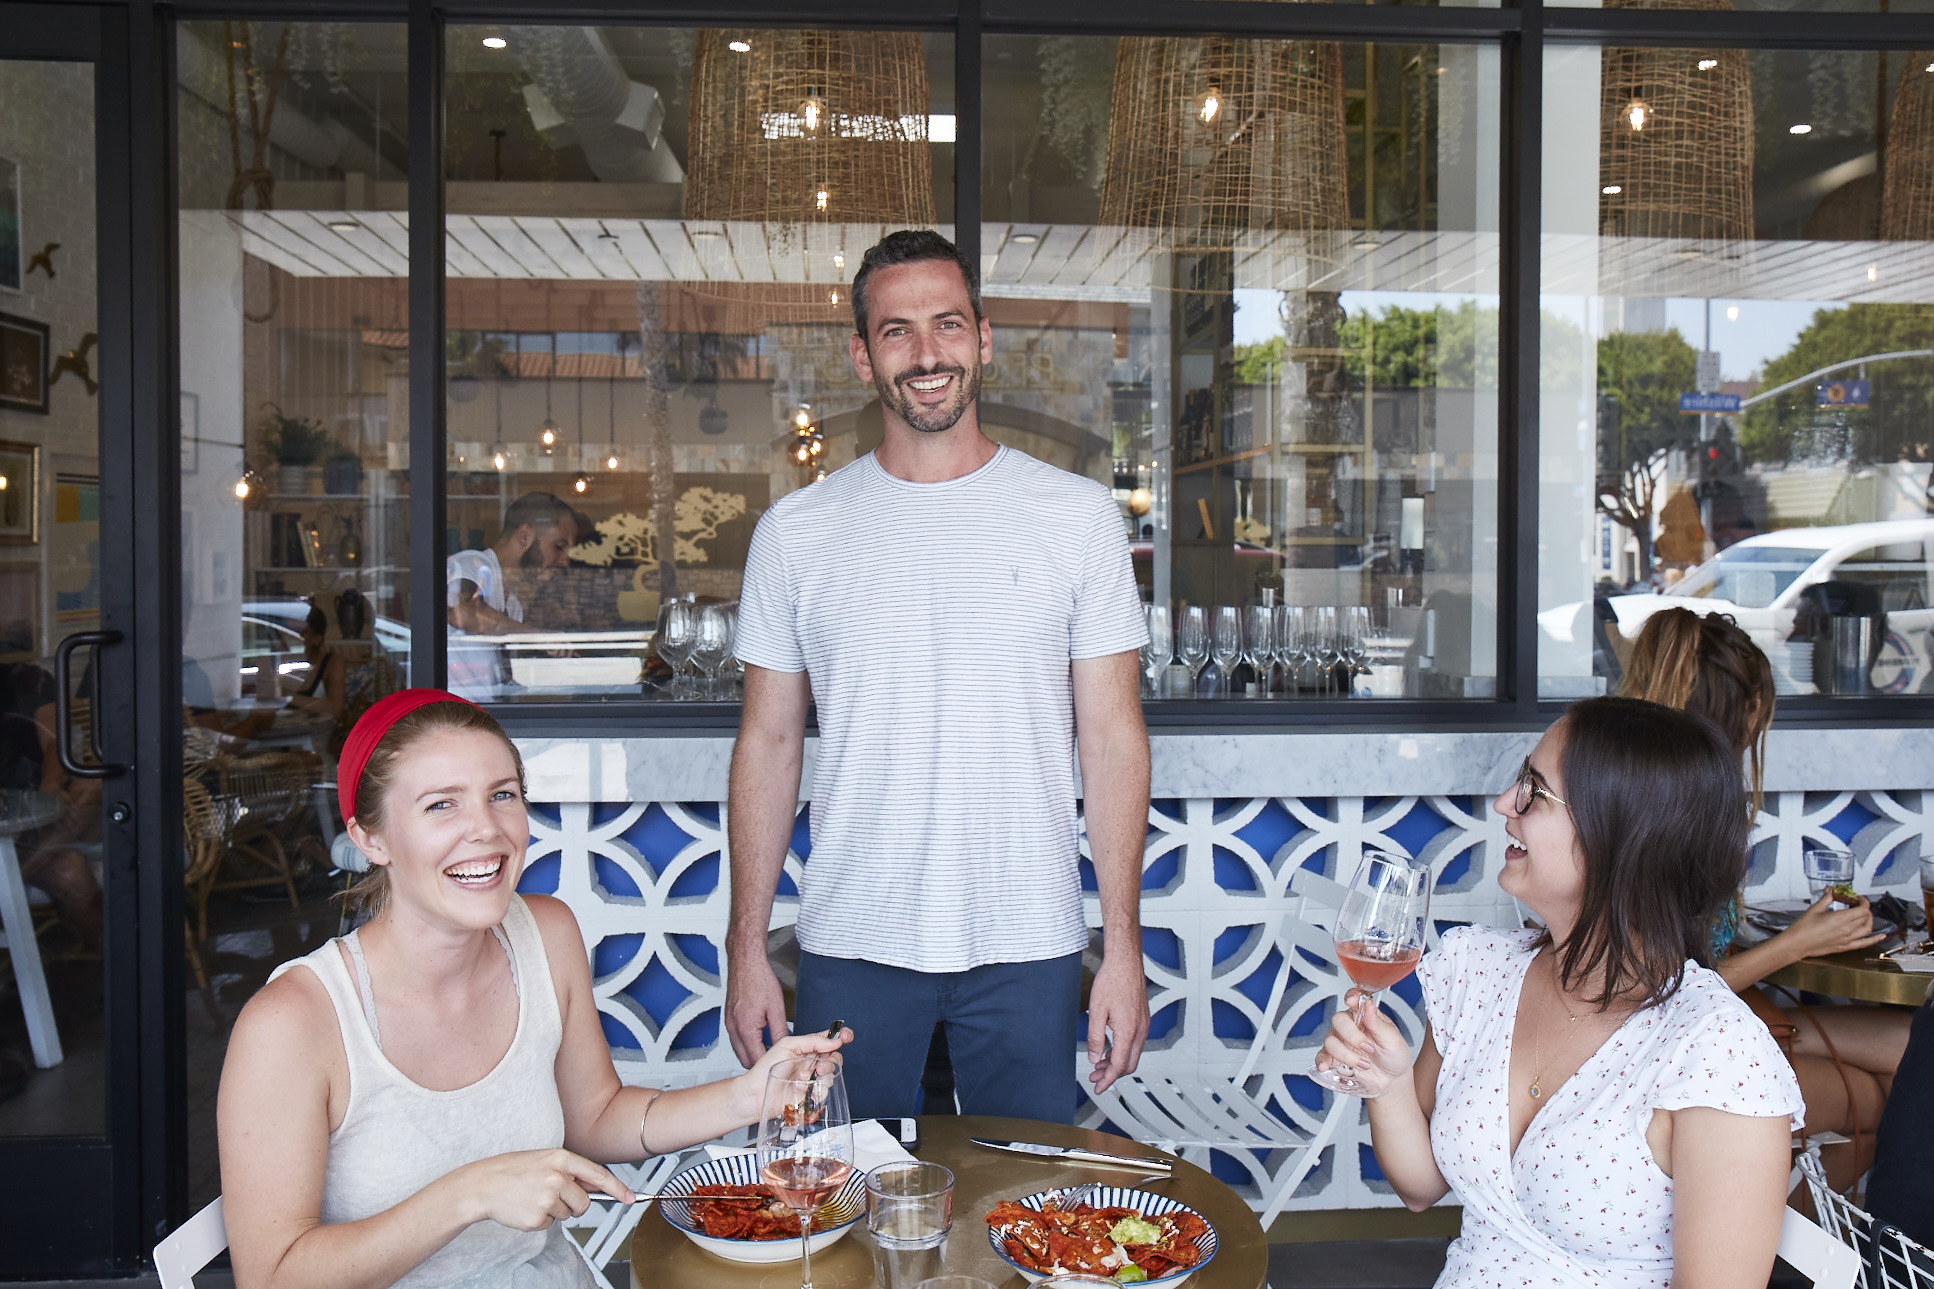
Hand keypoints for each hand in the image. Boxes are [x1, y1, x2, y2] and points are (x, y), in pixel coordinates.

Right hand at [454, 1148, 631, 1230]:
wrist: (483, 1184)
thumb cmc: (514, 1170)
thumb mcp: (545, 1160)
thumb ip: (571, 1170)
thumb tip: (597, 1184)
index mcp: (561, 1158)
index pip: (598, 1174)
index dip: (617, 1188)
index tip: (629, 1198)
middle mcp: (557, 1177)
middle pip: (584, 1202)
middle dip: (574, 1203)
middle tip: (552, 1195)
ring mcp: (548, 1198)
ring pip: (568, 1214)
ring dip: (555, 1210)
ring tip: (534, 1197)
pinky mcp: (538, 1217)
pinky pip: (551, 1224)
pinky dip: (541, 1219)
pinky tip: (527, 1207)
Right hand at [724, 948, 789, 1069]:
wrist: (745, 962)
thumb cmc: (759, 979)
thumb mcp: (776, 1008)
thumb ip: (780, 1031)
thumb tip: (786, 1046)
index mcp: (745, 1029)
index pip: (756, 1060)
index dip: (769, 1067)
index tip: (780, 1067)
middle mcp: (734, 1029)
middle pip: (744, 1060)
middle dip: (760, 1064)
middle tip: (777, 1061)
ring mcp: (729, 1024)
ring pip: (739, 1051)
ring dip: (753, 1053)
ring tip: (770, 1049)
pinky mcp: (729, 1019)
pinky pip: (736, 1039)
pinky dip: (747, 1043)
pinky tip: (759, 1037)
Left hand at [737, 1026, 852, 1121]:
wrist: (756, 1094)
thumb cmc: (765, 1068)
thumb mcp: (787, 1046)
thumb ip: (812, 1041)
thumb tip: (834, 1040)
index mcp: (806, 1048)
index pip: (828, 1039)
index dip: (841, 1036)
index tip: (847, 1036)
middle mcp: (811, 1062)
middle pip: (834, 1057)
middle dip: (833, 1059)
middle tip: (820, 1065)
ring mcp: (812, 1079)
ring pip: (832, 1074)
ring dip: (827, 1075)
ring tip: (815, 1076)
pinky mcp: (811, 1095)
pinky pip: (826, 1091)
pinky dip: (822, 1090)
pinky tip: (811, 1090)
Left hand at [1086, 952, 1149, 1092]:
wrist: (1125, 962)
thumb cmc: (1112, 981)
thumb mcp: (1096, 1011)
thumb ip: (1095, 1038)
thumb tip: (1094, 1058)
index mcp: (1128, 1031)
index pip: (1120, 1066)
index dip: (1108, 1080)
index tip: (1098, 1087)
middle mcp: (1140, 1030)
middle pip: (1129, 1064)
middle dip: (1112, 1075)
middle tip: (1095, 1078)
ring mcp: (1143, 1025)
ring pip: (1133, 1054)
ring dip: (1117, 1063)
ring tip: (1099, 1065)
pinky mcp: (1143, 1019)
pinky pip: (1135, 1043)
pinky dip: (1122, 1051)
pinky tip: (1109, 1049)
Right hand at [1314, 989, 1415, 1097]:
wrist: (1392, 1080)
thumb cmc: (1394, 1056)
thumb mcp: (1393, 1039)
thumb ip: (1378, 1023)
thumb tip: (1368, 1004)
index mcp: (1365, 1016)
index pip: (1354, 1000)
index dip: (1350, 997)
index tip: (1351, 1001)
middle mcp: (1350, 1026)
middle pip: (1338, 1020)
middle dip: (1352, 1036)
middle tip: (1368, 1048)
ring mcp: (1341, 1042)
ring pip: (1330, 1040)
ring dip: (1346, 1055)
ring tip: (1363, 1064)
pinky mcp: (1335, 1058)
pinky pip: (1322, 1056)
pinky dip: (1322, 1060)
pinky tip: (1325, 1065)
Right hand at [1777, 892, 1884, 958]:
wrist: (1797, 944)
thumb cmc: (1803, 928)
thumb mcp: (1814, 909)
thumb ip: (1826, 899)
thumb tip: (1830, 891)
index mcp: (1841, 918)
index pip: (1862, 908)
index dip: (1864, 901)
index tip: (1859, 898)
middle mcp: (1848, 929)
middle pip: (1866, 917)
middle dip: (1865, 909)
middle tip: (1858, 905)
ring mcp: (1848, 939)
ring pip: (1868, 928)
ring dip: (1869, 920)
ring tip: (1865, 916)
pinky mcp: (1845, 947)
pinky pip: (1865, 943)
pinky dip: (1875, 939)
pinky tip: (1880, 936)